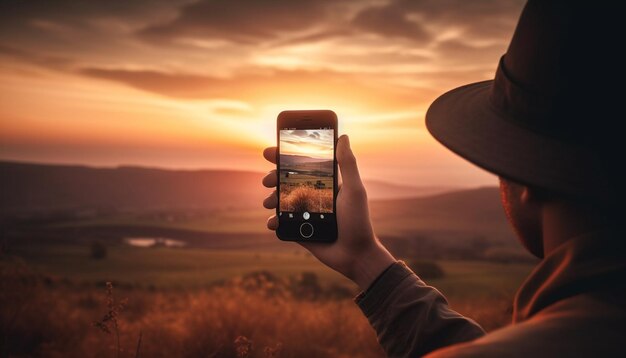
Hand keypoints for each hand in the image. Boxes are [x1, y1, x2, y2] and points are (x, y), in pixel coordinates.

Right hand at [262, 134, 395, 290]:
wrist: (355, 255)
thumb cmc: (359, 221)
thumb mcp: (354, 190)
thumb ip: (348, 164)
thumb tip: (343, 136)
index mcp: (325, 184)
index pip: (302, 165)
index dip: (285, 157)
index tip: (271, 151)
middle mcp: (313, 196)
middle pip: (286, 181)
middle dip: (273, 177)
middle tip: (267, 179)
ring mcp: (305, 214)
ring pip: (281, 201)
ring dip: (270, 198)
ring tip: (268, 202)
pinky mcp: (299, 231)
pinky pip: (281, 224)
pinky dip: (273, 222)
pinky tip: (272, 222)